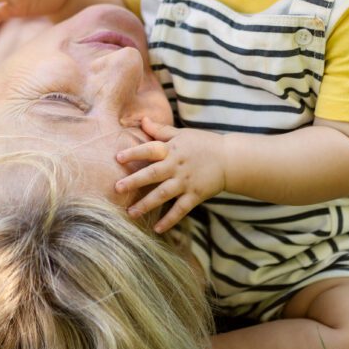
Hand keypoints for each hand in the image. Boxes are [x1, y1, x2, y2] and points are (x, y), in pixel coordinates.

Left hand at [115, 117, 226, 231]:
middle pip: (152, 174)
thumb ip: (160, 130)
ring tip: (130, 213)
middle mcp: (176, 166)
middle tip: (117, 188)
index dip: (134, 153)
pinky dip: (169, 220)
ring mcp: (185, 182)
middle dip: (134, 181)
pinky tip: (157, 229)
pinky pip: (180, 210)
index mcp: (172, 149)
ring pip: (163, 195)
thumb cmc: (203, 144)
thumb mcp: (181, 134)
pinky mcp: (195, 196)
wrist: (230, 159)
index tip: (117, 158)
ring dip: (146, 204)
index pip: (150, 150)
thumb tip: (142, 120)